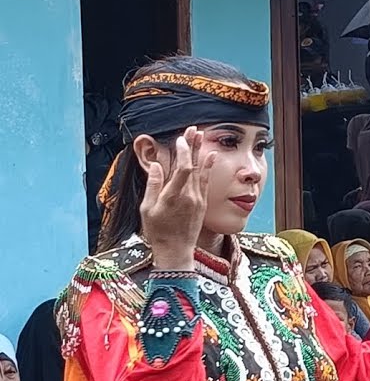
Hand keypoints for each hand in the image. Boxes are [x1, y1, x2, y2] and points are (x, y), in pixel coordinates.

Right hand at [141, 127, 215, 269]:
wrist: (176, 251)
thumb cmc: (158, 231)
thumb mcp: (147, 209)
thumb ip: (153, 186)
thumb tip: (156, 166)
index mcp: (173, 196)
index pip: (183, 169)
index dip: (183, 152)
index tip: (180, 139)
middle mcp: (189, 196)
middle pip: (194, 166)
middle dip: (193, 146)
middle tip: (194, 129)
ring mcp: (198, 200)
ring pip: (201, 171)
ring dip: (201, 152)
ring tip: (202, 136)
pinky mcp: (202, 204)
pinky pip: (206, 182)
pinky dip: (208, 167)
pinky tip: (211, 155)